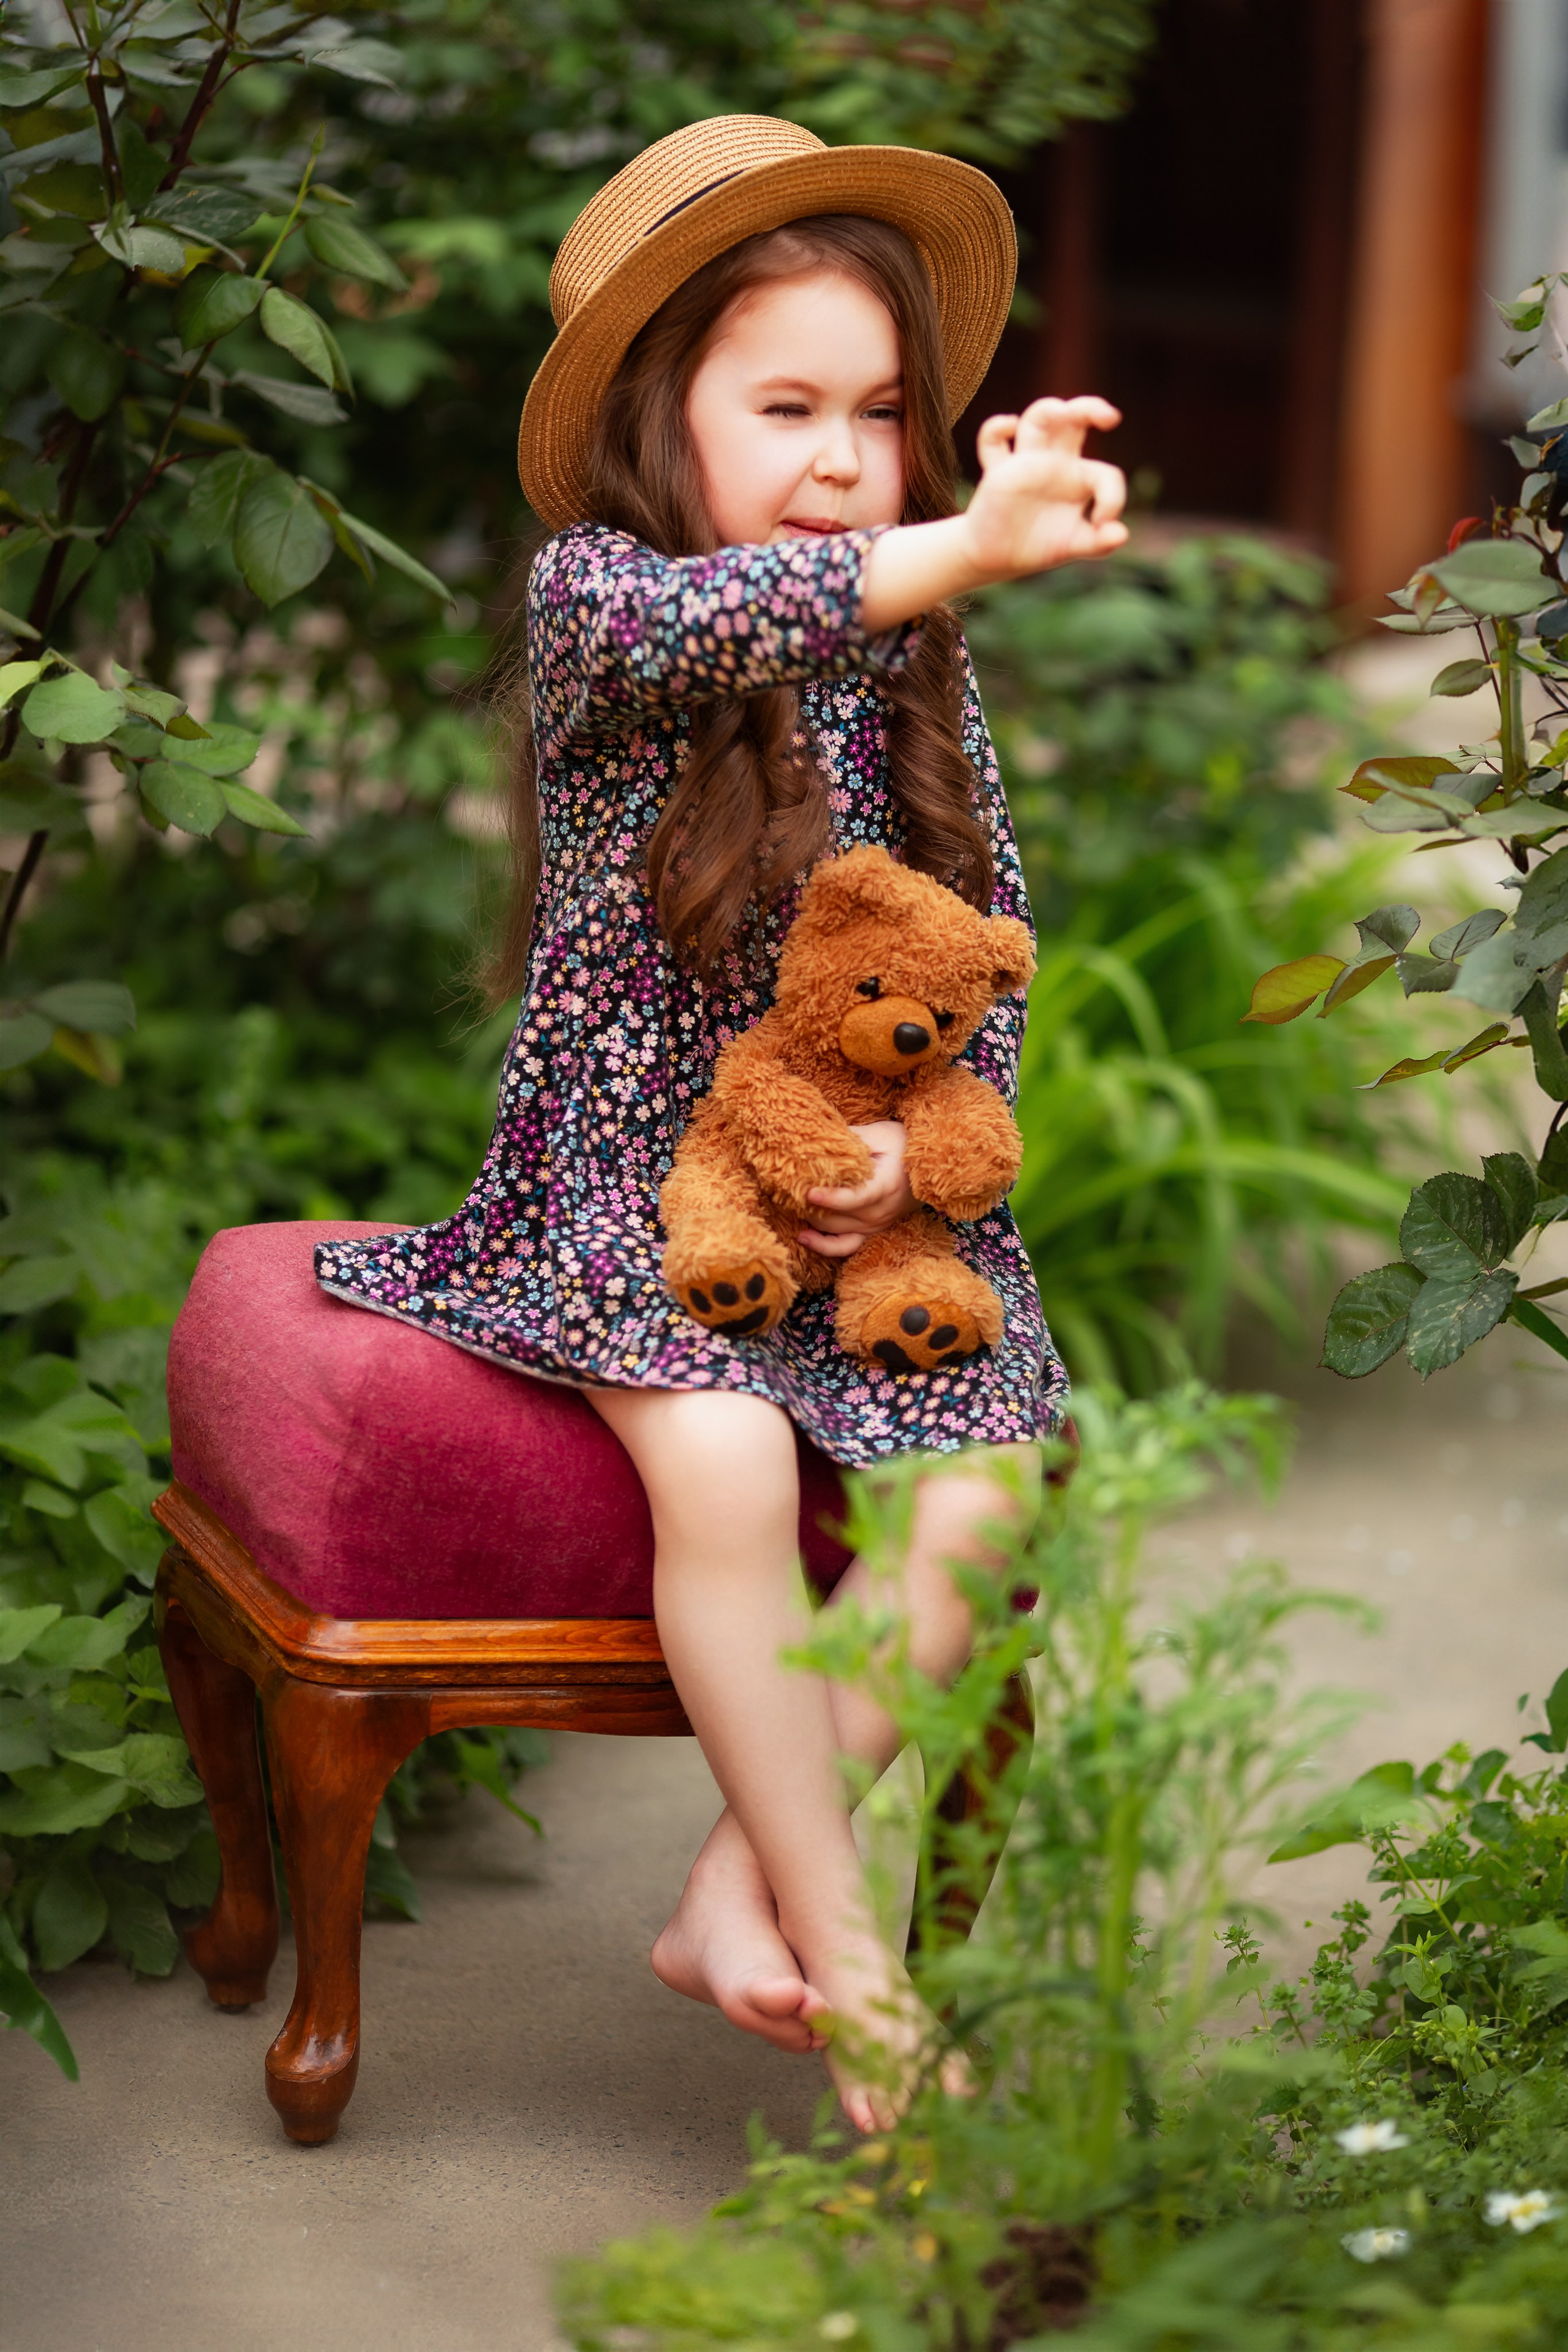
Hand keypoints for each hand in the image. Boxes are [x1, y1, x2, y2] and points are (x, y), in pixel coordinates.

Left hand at [799, 1120, 913, 1258]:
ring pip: (834, 1230)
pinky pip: (845, 1246)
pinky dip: (823, 1245)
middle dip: (810, 1205)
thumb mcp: (881, 1134)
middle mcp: (880, 1212)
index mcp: (885, 1187)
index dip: (831, 1198)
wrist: (928, 1165)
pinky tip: (803, 1236)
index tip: (809, 1192)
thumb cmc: (904, 1145)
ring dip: (811, 1219)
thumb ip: (852, 1139)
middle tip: (787, 1188)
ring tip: (789, 1203)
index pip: (856, 1198)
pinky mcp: (871, 1231)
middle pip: (837, 1217)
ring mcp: (875, 1225)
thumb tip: (819, 1139)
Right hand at [961, 396, 1127, 580]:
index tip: (1102, 523)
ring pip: (1038, 419)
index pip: (1106, 474)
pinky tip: (1010, 425)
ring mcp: (1027, 462)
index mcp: (1080, 478)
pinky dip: (997, 428)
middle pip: (1075, 421)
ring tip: (1062, 412)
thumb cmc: (1038, 546)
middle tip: (1112, 417)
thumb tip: (1121, 533)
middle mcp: (1056, 462)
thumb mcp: (1072, 546)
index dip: (1112, 497)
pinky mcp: (999, 471)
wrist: (999, 557)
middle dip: (1091, 409)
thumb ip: (1099, 542)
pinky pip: (993, 441)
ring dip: (1050, 409)